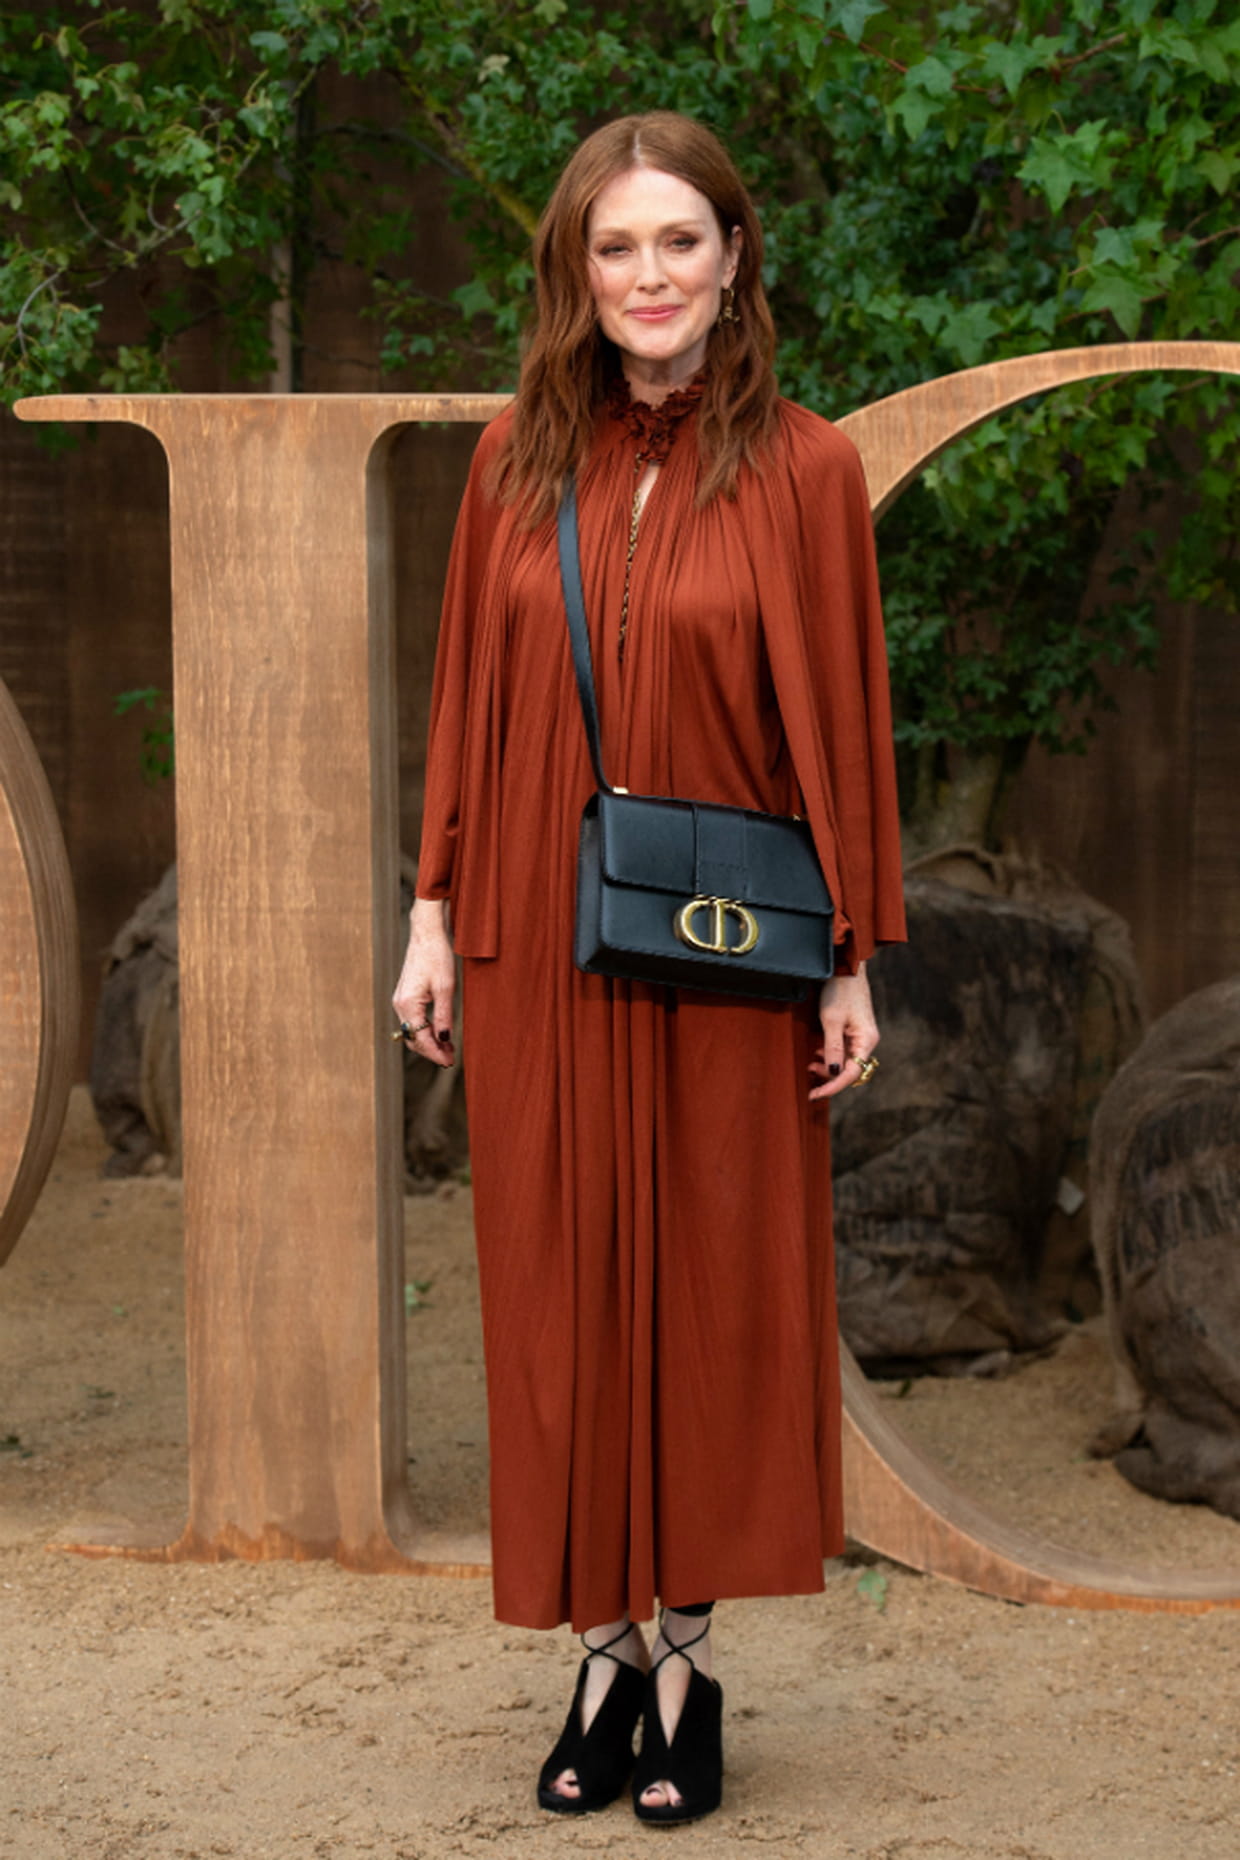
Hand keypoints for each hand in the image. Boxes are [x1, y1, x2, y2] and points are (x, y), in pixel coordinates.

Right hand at [392, 898, 455, 1067]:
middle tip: (451, 1058)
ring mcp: (400, 1000)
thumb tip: (444, 1039)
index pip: (420, 1039)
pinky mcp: (405, 996)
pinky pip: (413, 1020)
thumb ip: (444, 1016)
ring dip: (429, 1041)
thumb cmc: (437, 956)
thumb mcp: (446, 988)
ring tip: (448, 1048)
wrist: (427, 934)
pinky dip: (425, 1029)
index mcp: (407, 1004)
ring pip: (412, 1031)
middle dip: (431, 1050)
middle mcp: (399, 1004)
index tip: (449, 1062)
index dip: (435, 1053)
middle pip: (413, 1038)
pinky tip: (440, 1032)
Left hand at [809, 962, 877, 1101]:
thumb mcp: (831, 1021)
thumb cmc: (840, 991)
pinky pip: (844, 1051)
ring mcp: (861, 1036)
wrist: (845, 968)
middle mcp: (867, 1041)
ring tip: (811, 1063)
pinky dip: (831, 1055)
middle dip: (829, 1076)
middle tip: (809, 1073)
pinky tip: (819, 1052)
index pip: (851, 1074)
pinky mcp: (854, 1031)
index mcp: (866, 1040)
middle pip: (850, 1070)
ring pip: (846, 1062)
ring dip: (829, 1066)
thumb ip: (832, 1048)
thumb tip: (833, 1073)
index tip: (815, 1094)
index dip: (832, 1086)